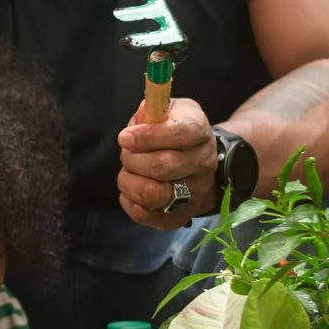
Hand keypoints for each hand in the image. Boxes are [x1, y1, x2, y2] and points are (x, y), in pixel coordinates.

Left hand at [116, 95, 218, 230]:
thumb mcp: (167, 111)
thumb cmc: (173, 132)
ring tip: (128, 172)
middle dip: (132, 159)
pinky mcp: (179, 216)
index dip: (147, 136)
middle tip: (126, 154)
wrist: (196, 164)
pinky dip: (129, 201)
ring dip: (129, 182)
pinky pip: (144, 215)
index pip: (179, 133)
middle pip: (162, 166)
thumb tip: (142, 115)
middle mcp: (203, 164)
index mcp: (200, 131)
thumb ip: (152, 111)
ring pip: (153, 194)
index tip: (125, 137)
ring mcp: (195, 193)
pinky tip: (132, 189)